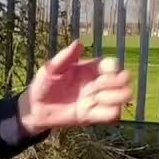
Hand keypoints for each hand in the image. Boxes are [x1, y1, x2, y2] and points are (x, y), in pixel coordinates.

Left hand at [17, 40, 133, 133]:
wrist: (36, 108)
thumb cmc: (43, 84)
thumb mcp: (50, 69)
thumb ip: (64, 57)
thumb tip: (78, 43)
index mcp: (90, 68)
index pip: (112, 64)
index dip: (113, 68)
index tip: (104, 72)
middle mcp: (98, 83)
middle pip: (123, 80)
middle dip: (117, 82)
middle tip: (100, 86)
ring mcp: (97, 99)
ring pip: (122, 97)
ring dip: (115, 98)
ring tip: (97, 99)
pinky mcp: (93, 115)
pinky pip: (112, 115)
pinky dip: (110, 113)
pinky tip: (93, 111)